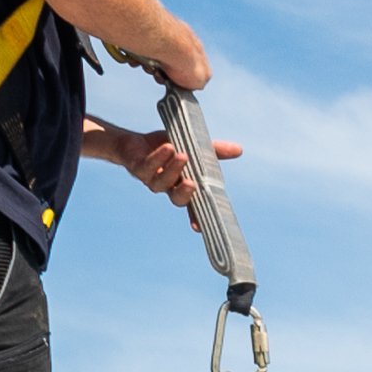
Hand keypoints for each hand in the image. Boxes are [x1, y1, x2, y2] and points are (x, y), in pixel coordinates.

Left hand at [93, 122, 239, 207]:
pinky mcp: (137, 168)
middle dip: (184, 193)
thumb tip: (239, 150)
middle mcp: (167, 187)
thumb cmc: (164, 149)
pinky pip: (147, 166)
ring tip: (182, 156)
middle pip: (176, 198)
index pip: (192, 205)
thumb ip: (214, 151)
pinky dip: (158, 158)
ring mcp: (151, 180)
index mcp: (182, 186)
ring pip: (161, 182)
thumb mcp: (192, 147)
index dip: (196, 217)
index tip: (200, 227)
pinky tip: (167, 148)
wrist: (132, 143)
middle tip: (192, 185)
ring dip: (172, 170)